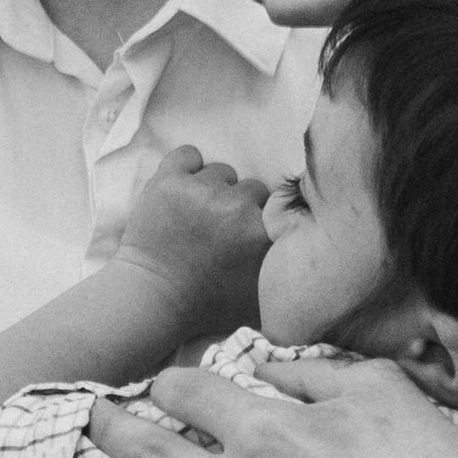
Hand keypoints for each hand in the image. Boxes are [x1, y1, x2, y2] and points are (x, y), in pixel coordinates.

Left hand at [117, 146, 274, 344]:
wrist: (152, 298)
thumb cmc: (205, 303)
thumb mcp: (260, 295)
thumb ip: (285, 268)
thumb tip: (305, 251)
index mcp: (260, 231)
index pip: (275, 204)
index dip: (261, 217)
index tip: (246, 230)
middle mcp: (235, 206)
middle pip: (250, 187)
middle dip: (238, 205)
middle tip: (219, 227)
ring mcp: (199, 190)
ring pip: (219, 171)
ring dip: (212, 189)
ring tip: (197, 213)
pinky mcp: (168, 180)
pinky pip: (188, 154)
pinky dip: (186, 168)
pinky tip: (182, 190)